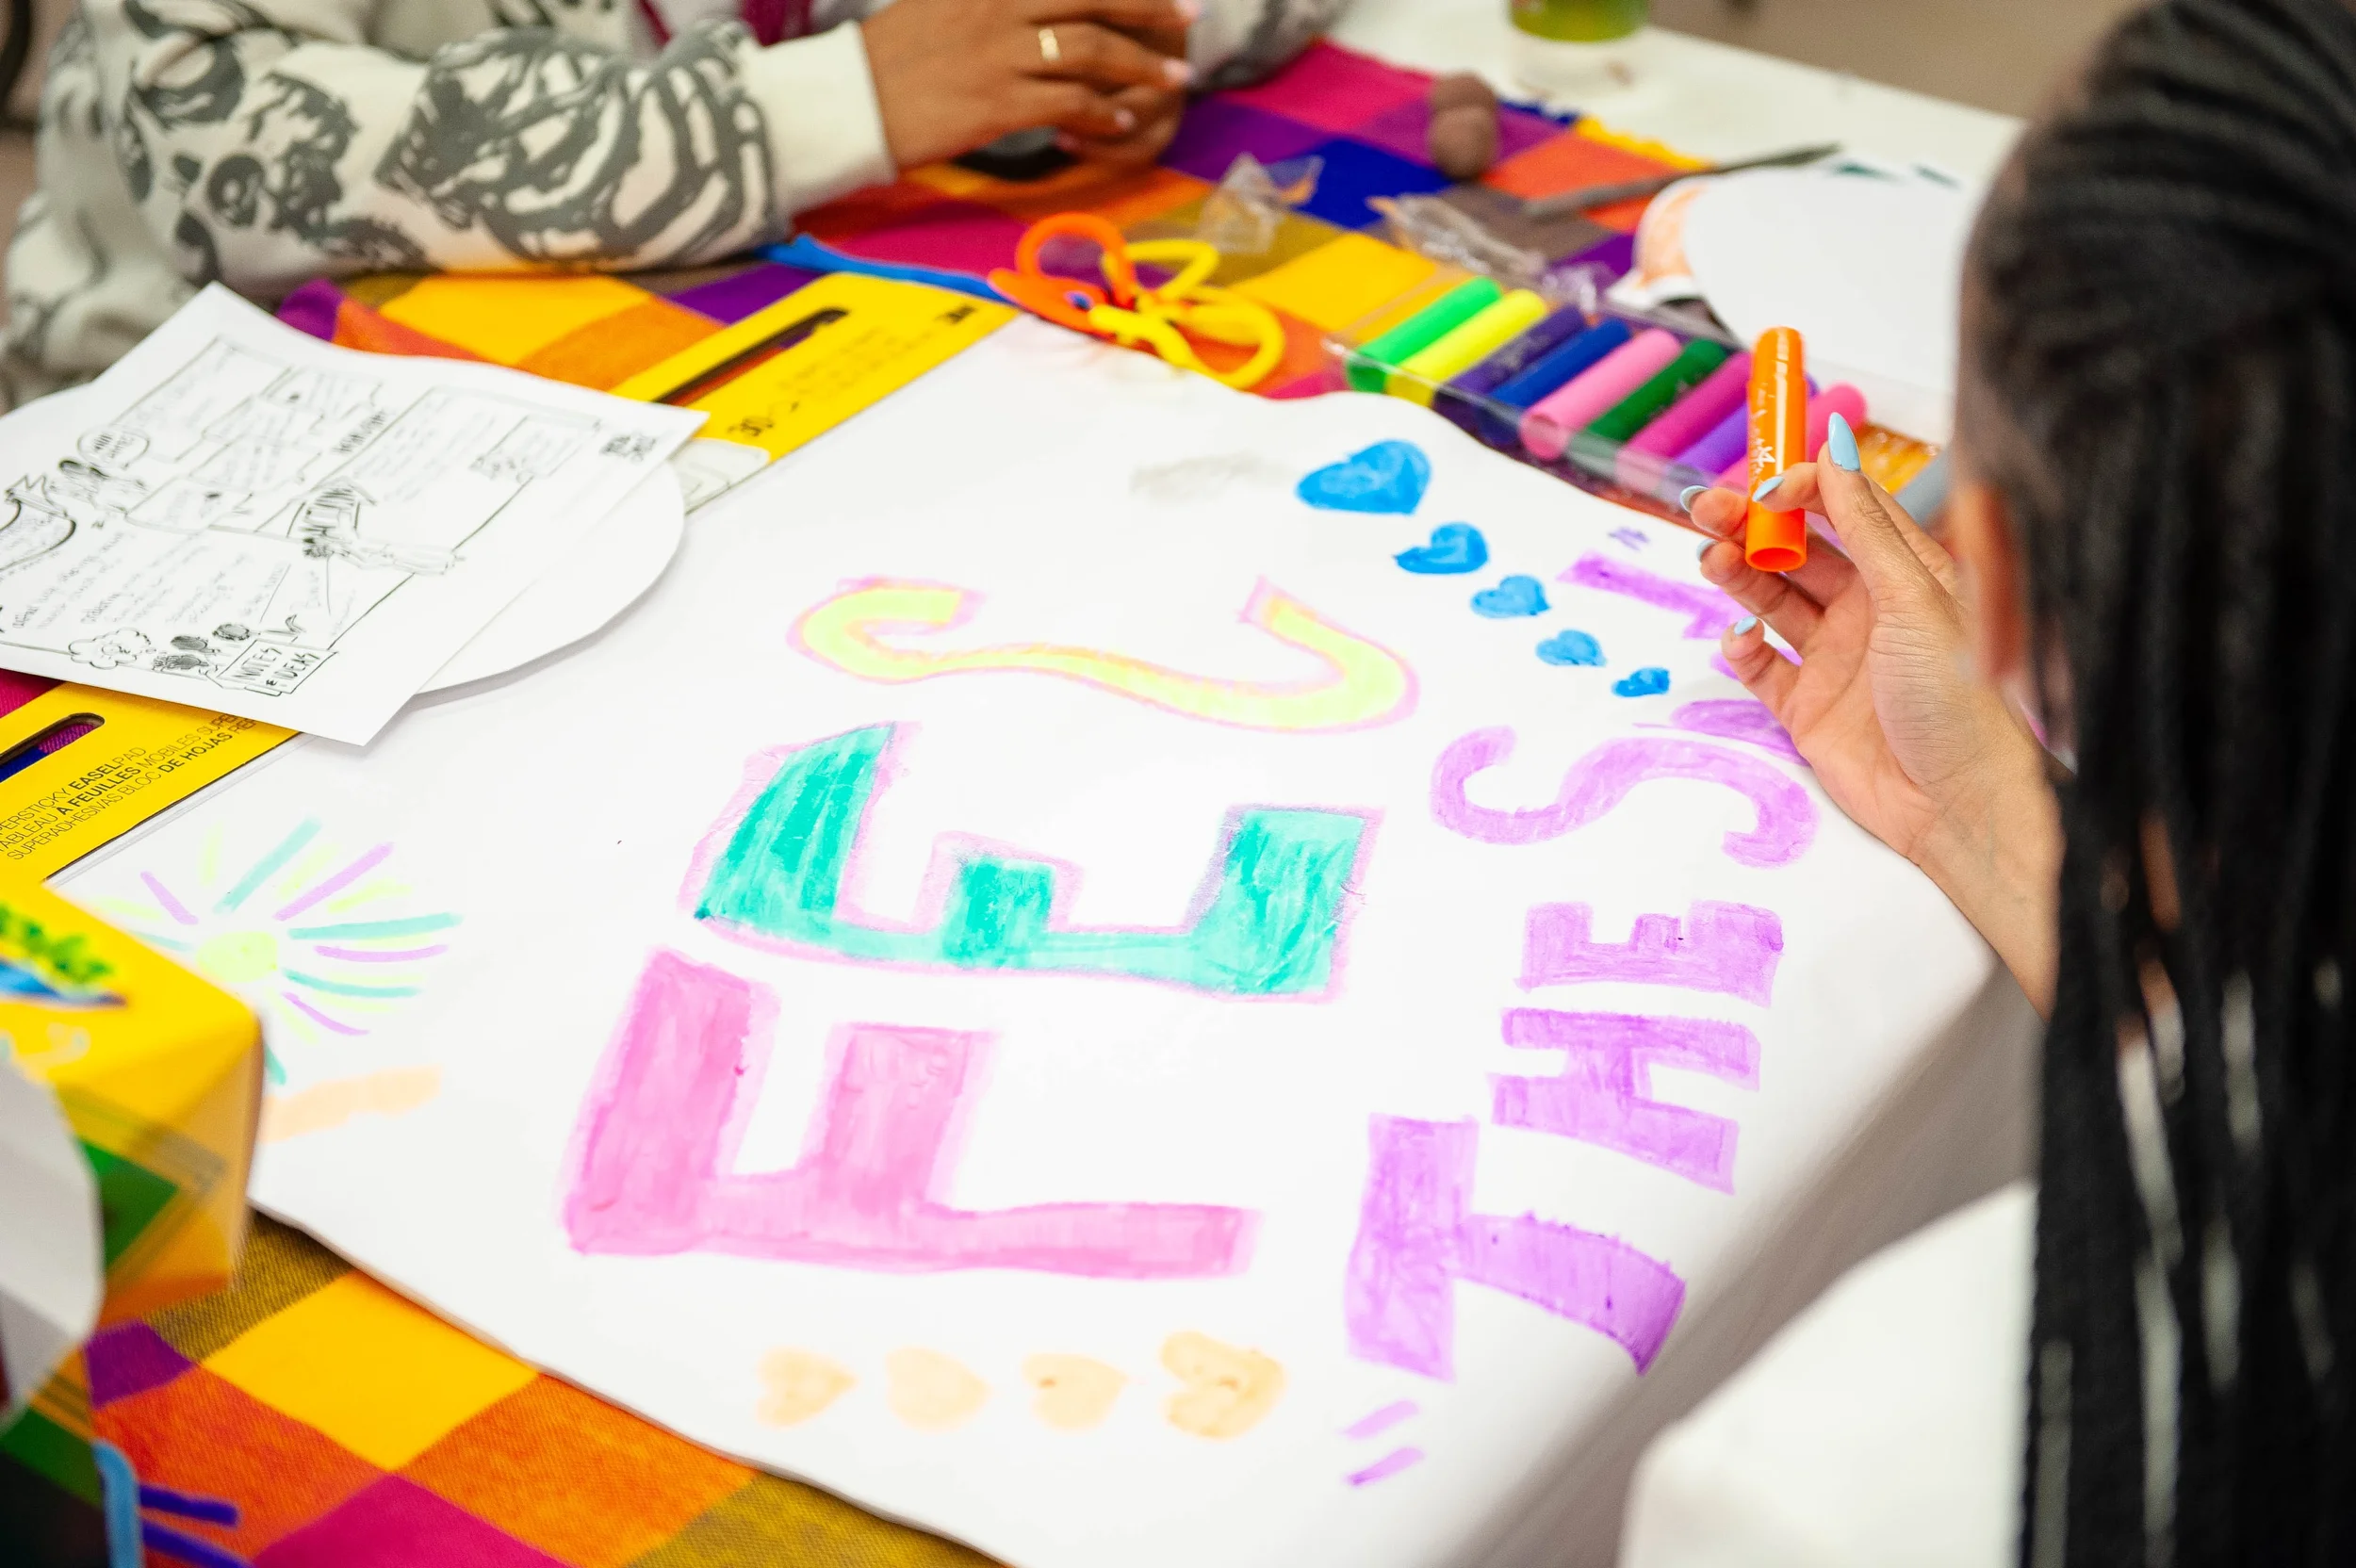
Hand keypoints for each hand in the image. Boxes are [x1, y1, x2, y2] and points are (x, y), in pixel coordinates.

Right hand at [862, 0, 1196, 171]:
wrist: (849, 103)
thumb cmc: (894, 56)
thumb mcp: (944, 1)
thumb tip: (1045, 3)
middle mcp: (998, 5)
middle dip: (1151, 4)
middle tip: (1190, 16)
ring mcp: (999, 52)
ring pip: (1091, 50)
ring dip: (1141, 66)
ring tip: (1172, 81)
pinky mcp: (998, 102)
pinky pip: (1071, 103)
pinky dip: (1104, 113)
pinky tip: (1121, 122)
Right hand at [1689, 459, 2061, 1010]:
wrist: (1958, 803)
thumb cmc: (1960, 699)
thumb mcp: (1913, 597)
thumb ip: (1864, 527)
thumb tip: (1835, 453)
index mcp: (1905, 572)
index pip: (1844, 509)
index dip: (1802, 489)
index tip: (1766, 486)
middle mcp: (1868, 608)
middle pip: (1797, 550)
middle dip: (1751, 526)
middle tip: (1706, 509)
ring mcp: (1836, 656)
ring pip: (1772, 600)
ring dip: (1740, 576)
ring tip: (1711, 560)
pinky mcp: (1808, 706)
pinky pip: (1762, 665)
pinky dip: (1743, 647)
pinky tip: (1740, 637)